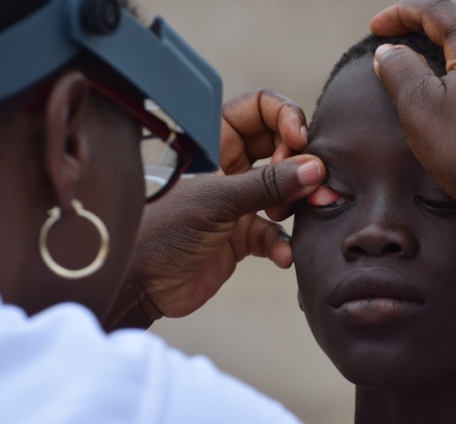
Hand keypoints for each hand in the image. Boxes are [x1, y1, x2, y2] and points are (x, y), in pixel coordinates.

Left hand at [105, 90, 324, 327]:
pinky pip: (275, 232)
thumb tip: (315, 169)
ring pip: (284, 189)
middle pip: (280, 146)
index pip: (259, 108)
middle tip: (309, 180)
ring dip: (296, 201)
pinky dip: (282, 243)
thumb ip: (267, 185)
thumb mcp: (216, 201)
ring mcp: (237, 201)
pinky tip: (283, 255)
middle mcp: (229, 166)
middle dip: (300, 161)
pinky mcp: (242, 236)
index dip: (285, 116)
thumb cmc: (162, 230)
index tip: (298, 141)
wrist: (140, 283)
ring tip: (294, 213)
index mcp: (214, 141)